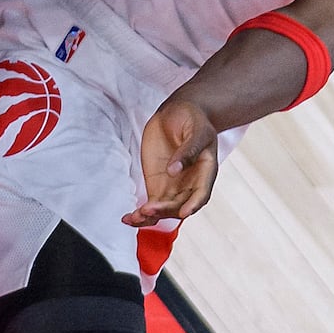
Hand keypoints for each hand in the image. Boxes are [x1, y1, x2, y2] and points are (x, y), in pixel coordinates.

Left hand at [127, 96, 220, 228]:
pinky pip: (151, 205)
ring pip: (164, 210)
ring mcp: (173, 187)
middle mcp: (190, 185)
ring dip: (150, 217)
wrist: (179, 113)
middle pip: (179, 205)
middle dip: (164, 210)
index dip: (193, 205)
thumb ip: (188, 150)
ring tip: (134, 217)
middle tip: (148, 209)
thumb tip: (174, 170)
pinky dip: (140, 214)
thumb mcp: (197, 131)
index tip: (183, 213)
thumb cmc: (194, 119)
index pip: (201, 193)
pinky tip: (128, 219)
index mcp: (205, 172)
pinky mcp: (157, 186)